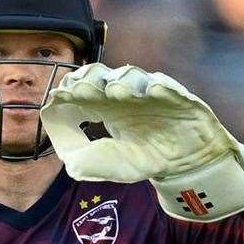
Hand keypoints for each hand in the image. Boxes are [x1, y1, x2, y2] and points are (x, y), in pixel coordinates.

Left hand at [41, 62, 243, 222]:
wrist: (185, 161)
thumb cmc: (148, 156)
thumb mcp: (118, 166)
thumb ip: (94, 165)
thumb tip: (70, 165)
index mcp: (106, 107)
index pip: (84, 90)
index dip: (71, 90)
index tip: (58, 96)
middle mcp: (126, 95)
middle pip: (104, 77)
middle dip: (90, 80)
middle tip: (78, 87)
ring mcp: (151, 93)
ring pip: (134, 78)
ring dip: (122, 81)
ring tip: (114, 89)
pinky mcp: (177, 97)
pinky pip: (169, 88)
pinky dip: (161, 87)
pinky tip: (153, 89)